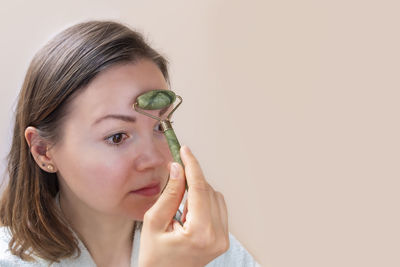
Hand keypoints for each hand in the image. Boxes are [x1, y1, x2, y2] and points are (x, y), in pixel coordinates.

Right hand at [138, 146, 228, 266]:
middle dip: (192, 179)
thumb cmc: (154, 256)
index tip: (185, 151)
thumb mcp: (153, 222)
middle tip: (176, 174)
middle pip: (208, 190)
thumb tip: (177, 168)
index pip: (200, 189)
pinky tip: (189, 212)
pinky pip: (218, 207)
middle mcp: (217, 236)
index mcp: (200, 233)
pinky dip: (204, 202)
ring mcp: (223, 239)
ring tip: (180, 209)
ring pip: (215, 196)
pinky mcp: (223, 239)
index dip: (192, 166)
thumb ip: (169, 193)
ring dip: (198, 192)